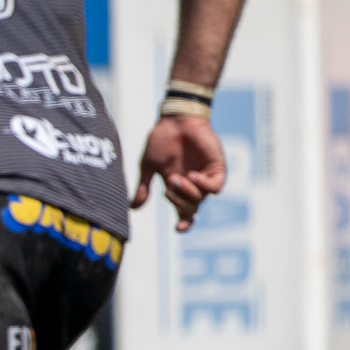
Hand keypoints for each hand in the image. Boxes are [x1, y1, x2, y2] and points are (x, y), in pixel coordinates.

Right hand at [132, 114, 225, 231]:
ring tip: (176, 177)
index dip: (184, 223)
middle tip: (168, 185)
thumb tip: (133, 208)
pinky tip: (193, 176)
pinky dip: (204, 185)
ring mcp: (205, 177)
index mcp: (178, 188)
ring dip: (188, 193)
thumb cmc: (161, 140)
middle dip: (178, 201)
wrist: (175, 121)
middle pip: (191, 208)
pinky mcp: (216, 168)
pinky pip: (215, 187)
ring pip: (202, 199)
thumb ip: (144, 187)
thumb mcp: (148, 167)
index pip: (184, 212)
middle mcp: (193, 186)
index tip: (178, 228)